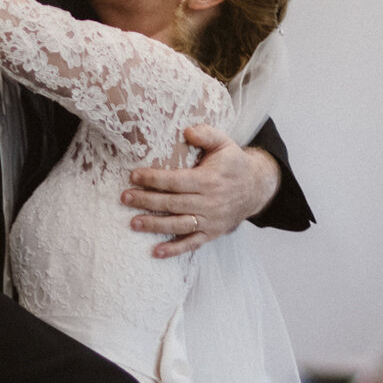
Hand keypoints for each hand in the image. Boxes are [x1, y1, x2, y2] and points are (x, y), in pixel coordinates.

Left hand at [122, 128, 280, 257]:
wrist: (257, 187)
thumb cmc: (233, 163)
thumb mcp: (224, 143)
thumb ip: (206, 134)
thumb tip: (187, 131)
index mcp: (209, 181)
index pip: (176, 181)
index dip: (154, 179)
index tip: (134, 176)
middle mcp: (210, 203)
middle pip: (173, 203)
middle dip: (147, 201)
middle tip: (124, 198)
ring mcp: (211, 221)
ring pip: (179, 225)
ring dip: (154, 225)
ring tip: (133, 222)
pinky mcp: (212, 233)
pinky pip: (192, 243)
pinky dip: (174, 249)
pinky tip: (155, 252)